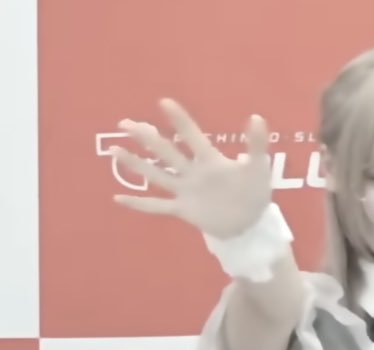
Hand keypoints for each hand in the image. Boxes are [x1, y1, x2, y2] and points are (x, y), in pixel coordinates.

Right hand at [112, 99, 273, 239]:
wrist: (251, 224)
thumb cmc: (254, 192)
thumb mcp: (258, 168)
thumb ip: (257, 144)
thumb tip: (257, 116)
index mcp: (210, 161)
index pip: (192, 136)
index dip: (180, 120)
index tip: (164, 102)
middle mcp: (193, 172)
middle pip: (166, 151)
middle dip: (147, 137)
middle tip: (125, 123)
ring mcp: (186, 191)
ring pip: (156, 175)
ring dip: (136, 163)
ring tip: (114, 150)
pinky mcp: (183, 210)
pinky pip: (157, 206)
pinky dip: (138, 203)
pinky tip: (117, 198)